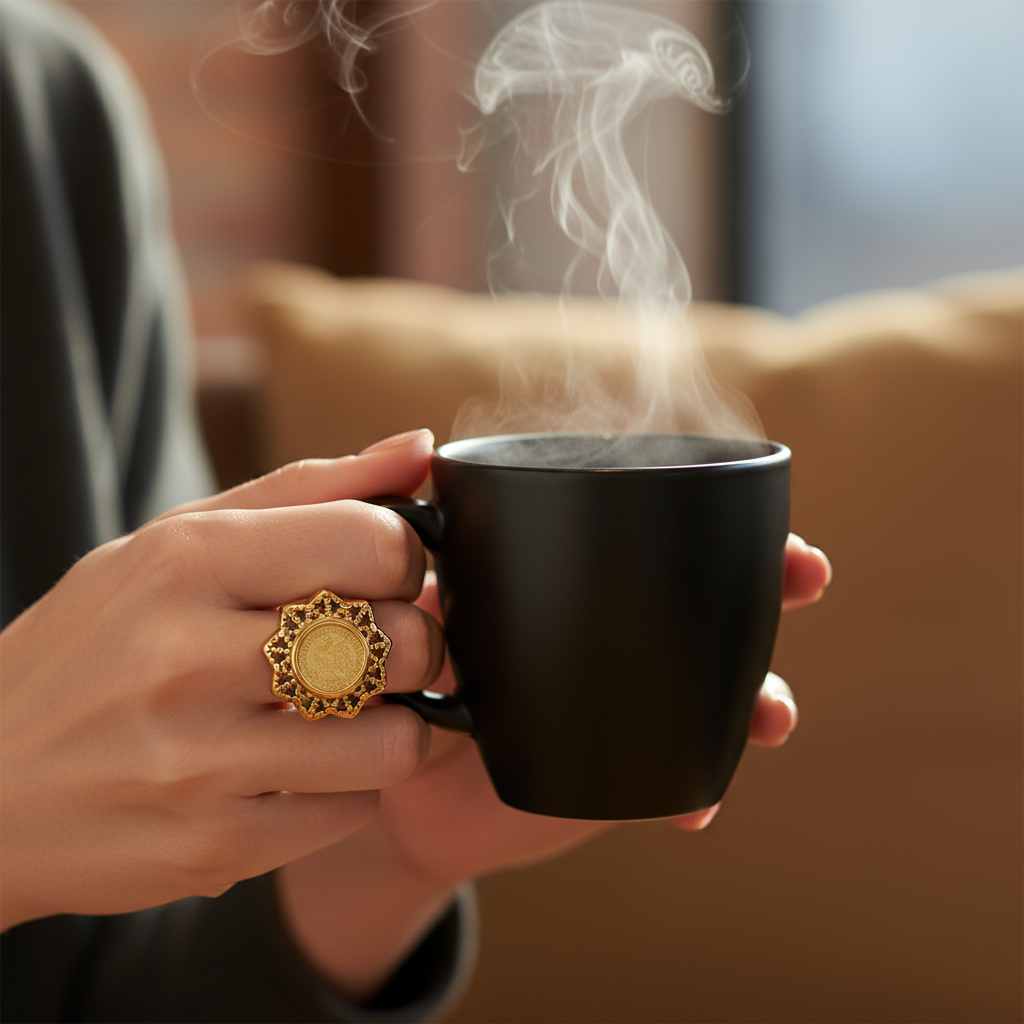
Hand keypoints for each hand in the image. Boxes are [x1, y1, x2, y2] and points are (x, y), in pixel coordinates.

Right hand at [0, 430, 442, 928]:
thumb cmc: (97, 642)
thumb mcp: (178, 541)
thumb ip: (309, 490)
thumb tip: (420, 449)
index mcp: (186, 562)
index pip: (374, 542)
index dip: (407, 557)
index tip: (385, 574)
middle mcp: (188, 659)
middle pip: (400, 641)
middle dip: (416, 641)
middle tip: (384, 645)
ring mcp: (199, 763)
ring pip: (394, 741)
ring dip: (398, 723)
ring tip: (357, 710)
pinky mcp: (213, 847)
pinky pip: (353, 811)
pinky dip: (351, 786)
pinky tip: (307, 764)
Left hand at [277, 532, 831, 997]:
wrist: (379, 773)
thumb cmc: (376, 658)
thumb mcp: (375, 581)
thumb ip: (377, 503)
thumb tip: (422, 442)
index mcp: (566, 570)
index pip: (651, 524)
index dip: (715, 511)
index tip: (763, 507)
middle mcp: (606, 627)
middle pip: (706, 597)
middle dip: (768, 583)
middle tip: (807, 574)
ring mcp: (617, 697)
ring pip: (712, 689)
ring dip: (760, 696)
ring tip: (772, 714)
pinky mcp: (612, 766)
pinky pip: (674, 777)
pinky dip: (696, 792)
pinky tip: (696, 812)